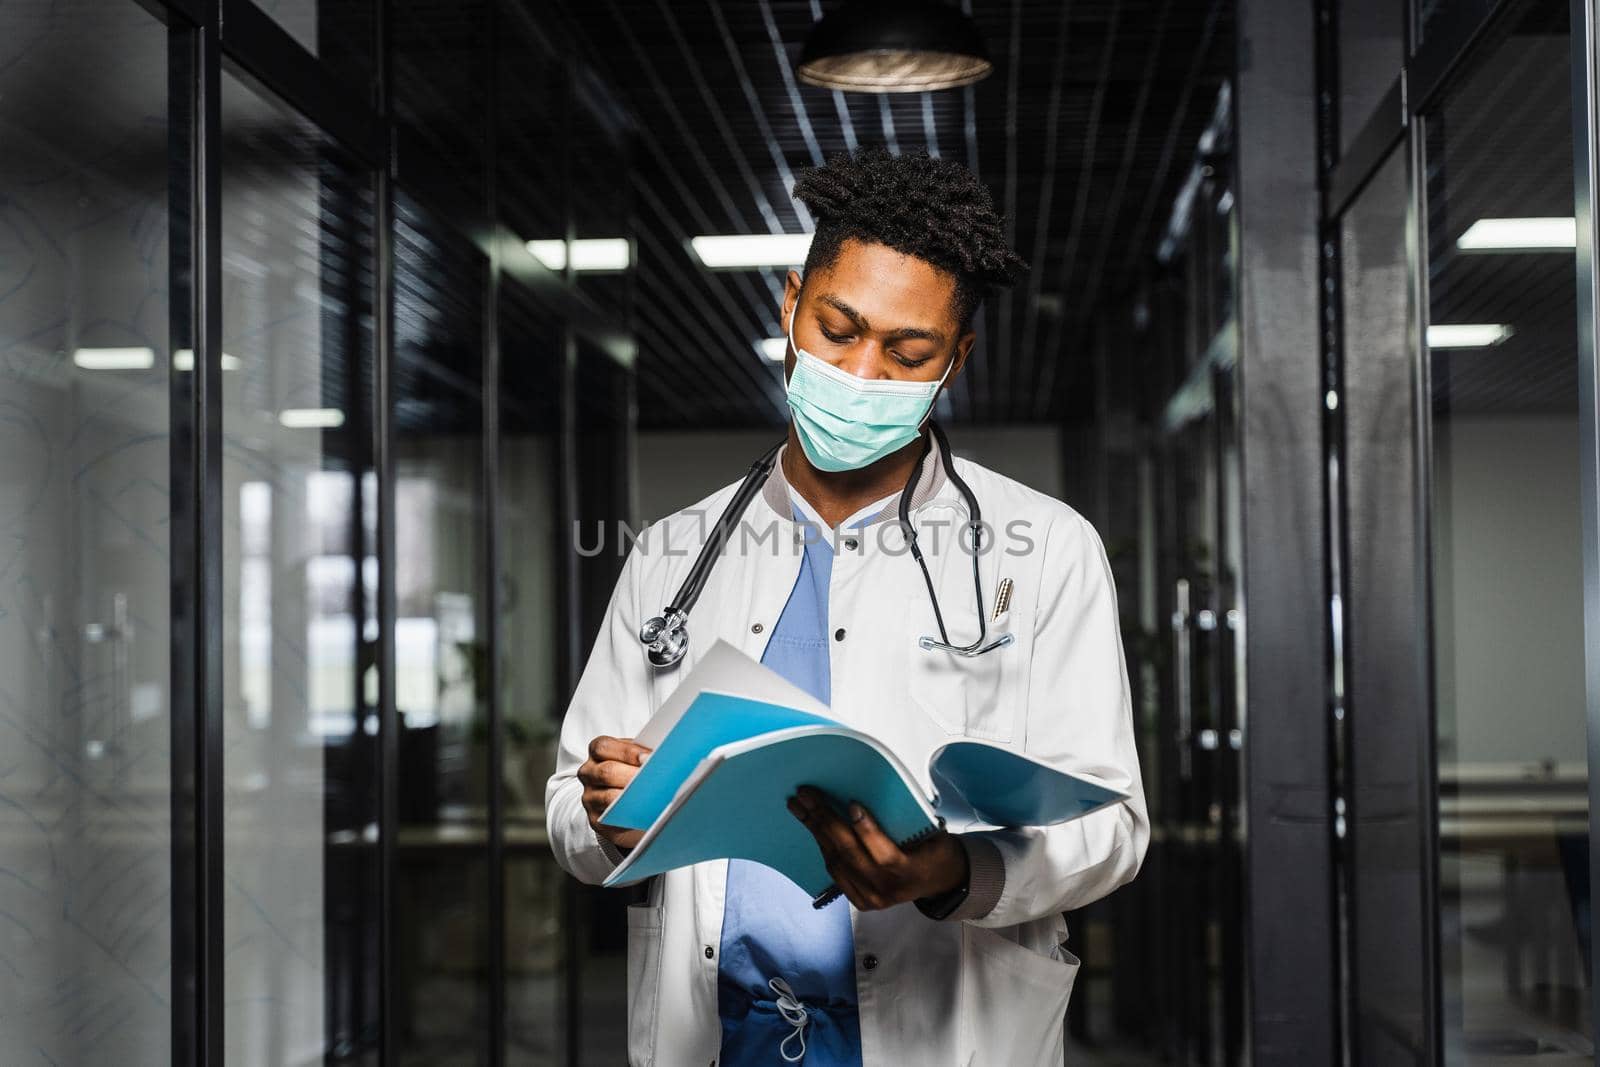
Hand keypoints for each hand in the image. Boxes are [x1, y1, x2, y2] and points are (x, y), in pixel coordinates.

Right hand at [579, 735, 653, 850]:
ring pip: (608, 797)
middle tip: (654, 778)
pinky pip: (612, 818)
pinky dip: (631, 814)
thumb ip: (643, 754)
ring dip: (632, 796)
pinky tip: (647, 811)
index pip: (603, 747)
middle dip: (633, 775)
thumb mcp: (635, 758)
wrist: (626, 802)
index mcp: (598, 753)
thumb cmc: (633, 773)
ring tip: (653, 796)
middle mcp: (589, 773)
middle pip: (607, 772)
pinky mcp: (595, 819)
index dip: (627, 752)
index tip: (649, 757)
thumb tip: (663, 757)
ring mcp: (590, 797)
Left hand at [786, 785, 968, 909]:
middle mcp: (887, 889)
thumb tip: (875, 792)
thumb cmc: (935, 849)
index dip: (867, 830)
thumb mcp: (933, 834)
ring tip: (800, 807)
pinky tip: (812, 827)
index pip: (884, 854)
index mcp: (909, 872)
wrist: (942, 881)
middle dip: (824, 820)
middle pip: (850, 854)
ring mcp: (871, 899)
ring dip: (816, 831)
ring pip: (837, 861)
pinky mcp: (860, 901)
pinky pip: (835, 872)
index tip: (851, 803)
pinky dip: (824, 847)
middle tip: (806, 795)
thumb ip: (907, 821)